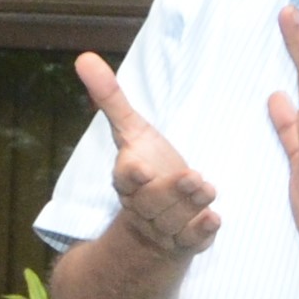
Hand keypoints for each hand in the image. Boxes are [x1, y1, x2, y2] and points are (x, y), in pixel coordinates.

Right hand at [78, 53, 217, 260]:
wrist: (152, 225)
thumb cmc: (146, 168)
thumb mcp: (131, 132)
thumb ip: (111, 98)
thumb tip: (84, 57)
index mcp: (128, 180)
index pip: (124, 179)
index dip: (132, 175)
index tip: (140, 168)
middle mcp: (143, 206)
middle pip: (151, 201)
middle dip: (171, 191)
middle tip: (193, 177)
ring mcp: (164, 227)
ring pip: (173, 220)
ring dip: (190, 206)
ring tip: (207, 189)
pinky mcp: (185, 241)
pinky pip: (192, 240)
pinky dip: (202, 232)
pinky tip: (214, 219)